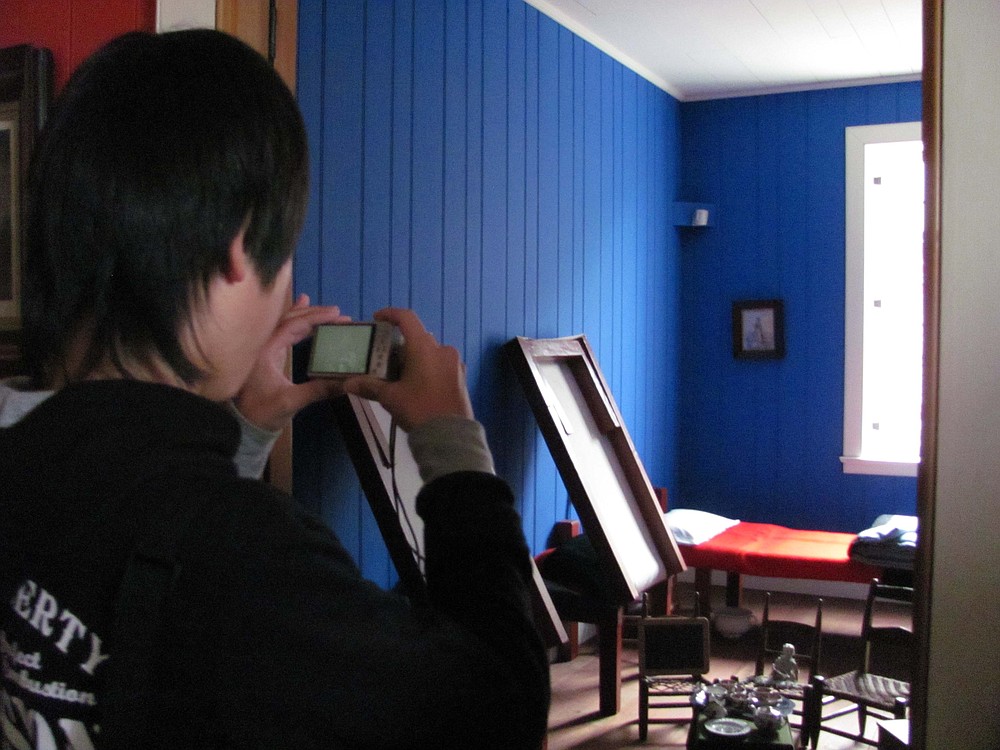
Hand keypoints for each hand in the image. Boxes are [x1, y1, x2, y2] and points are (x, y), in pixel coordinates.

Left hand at [234, 294, 349, 431]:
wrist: (242, 425)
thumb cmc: (261, 413)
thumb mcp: (290, 402)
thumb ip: (317, 390)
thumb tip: (346, 383)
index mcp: (265, 350)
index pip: (293, 325)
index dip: (316, 318)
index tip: (337, 314)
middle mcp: (263, 344)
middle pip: (289, 319)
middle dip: (314, 314)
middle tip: (338, 312)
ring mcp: (264, 348)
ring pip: (286, 324)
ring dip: (307, 316)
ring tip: (326, 310)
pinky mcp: (268, 355)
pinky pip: (284, 332)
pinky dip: (296, 322)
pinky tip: (303, 311)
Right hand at [341, 307, 473, 431]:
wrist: (450, 436)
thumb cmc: (418, 409)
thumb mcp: (390, 398)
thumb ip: (369, 386)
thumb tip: (348, 383)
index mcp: (424, 347)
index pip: (407, 318)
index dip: (390, 314)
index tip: (378, 319)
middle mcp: (443, 349)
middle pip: (419, 337)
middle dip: (401, 345)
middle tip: (385, 360)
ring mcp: (455, 363)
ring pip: (431, 352)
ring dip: (416, 358)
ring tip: (401, 376)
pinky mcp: (461, 377)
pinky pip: (442, 364)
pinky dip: (429, 368)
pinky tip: (419, 386)